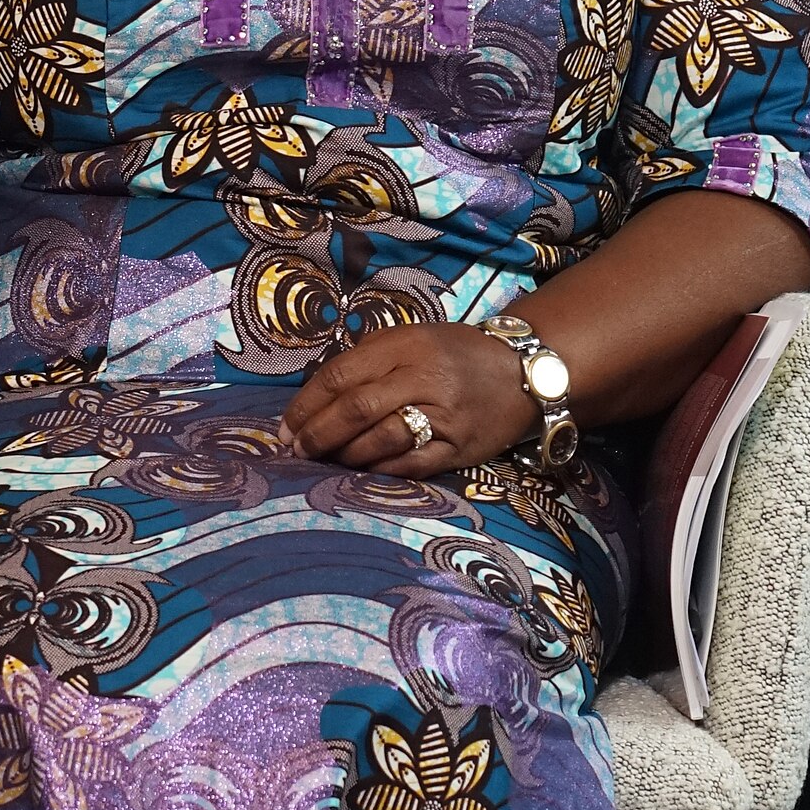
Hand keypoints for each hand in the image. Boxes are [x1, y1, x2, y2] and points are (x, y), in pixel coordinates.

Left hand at [283, 322, 536, 475]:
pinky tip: (362, 470)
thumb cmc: (456, 355)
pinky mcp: (460, 447)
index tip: (286, 426)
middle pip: (358, 408)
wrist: (524, 372)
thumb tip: (316, 395)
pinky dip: (380, 469)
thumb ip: (369, 359)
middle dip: (318, 433)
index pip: (342, 374)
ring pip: (382, 438)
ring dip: (346, 454)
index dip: (308, 404)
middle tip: (297, 449)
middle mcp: (425, 376)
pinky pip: (411, 464)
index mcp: (407, 344)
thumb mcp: (412, 339)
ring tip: (327, 460)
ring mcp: (445, 414)